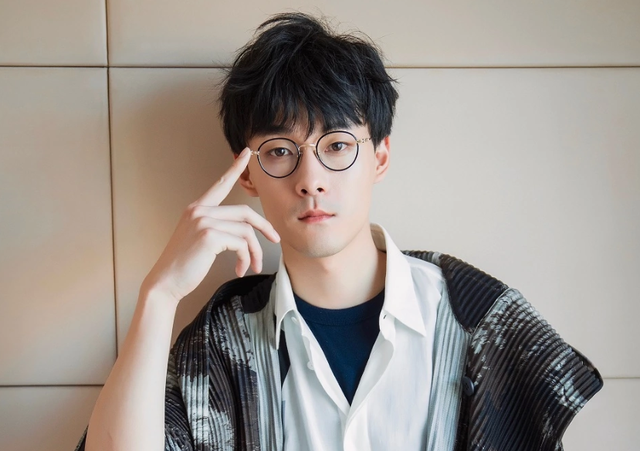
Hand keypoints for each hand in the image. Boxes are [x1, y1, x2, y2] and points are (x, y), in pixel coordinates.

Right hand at [141, 147, 279, 304]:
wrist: (165, 283)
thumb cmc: (183, 265)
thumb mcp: (199, 239)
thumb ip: (217, 228)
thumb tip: (245, 233)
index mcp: (197, 208)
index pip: (220, 184)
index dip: (236, 168)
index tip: (248, 154)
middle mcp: (200, 211)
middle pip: (246, 213)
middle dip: (265, 227)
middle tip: (275, 240)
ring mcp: (204, 221)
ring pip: (246, 231)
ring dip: (254, 252)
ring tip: (252, 265)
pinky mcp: (210, 236)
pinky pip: (242, 244)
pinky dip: (246, 258)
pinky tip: (240, 269)